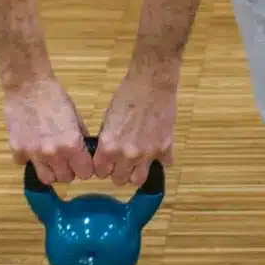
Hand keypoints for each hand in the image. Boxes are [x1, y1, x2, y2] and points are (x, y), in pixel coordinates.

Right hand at [2, 75, 92, 184]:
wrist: (28, 85)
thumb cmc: (55, 97)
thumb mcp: (76, 116)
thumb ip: (81, 138)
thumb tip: (86, 153)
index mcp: (72, 144)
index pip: (85, 173)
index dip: (85, 168)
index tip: (82, 163)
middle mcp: (53, 153)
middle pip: (65, 179)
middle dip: (68, 171)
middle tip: (66, 159)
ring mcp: (33, 153)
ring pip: (45, 178)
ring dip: (50, 171)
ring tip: (49, 158)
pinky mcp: (17, 149)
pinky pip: (24, 163)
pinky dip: (28, 158)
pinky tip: (31, 145)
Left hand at [93, 63, 178, 188]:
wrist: (152, 83)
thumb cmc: (126, 96)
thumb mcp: (107, 118)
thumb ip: (107, 141)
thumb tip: (106, 154)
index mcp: (109, 147)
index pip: (100, 173)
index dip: (103, 167)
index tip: (106, 162)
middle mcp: (127, 155)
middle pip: (119, 180)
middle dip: (118, 172)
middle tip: (121, 161)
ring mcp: (148, 154)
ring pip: (139, 180)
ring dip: (136, 172)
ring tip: (137, 161)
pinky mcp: (165, 148)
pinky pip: (163, 165)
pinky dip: (160, 160)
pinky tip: (156, 149)